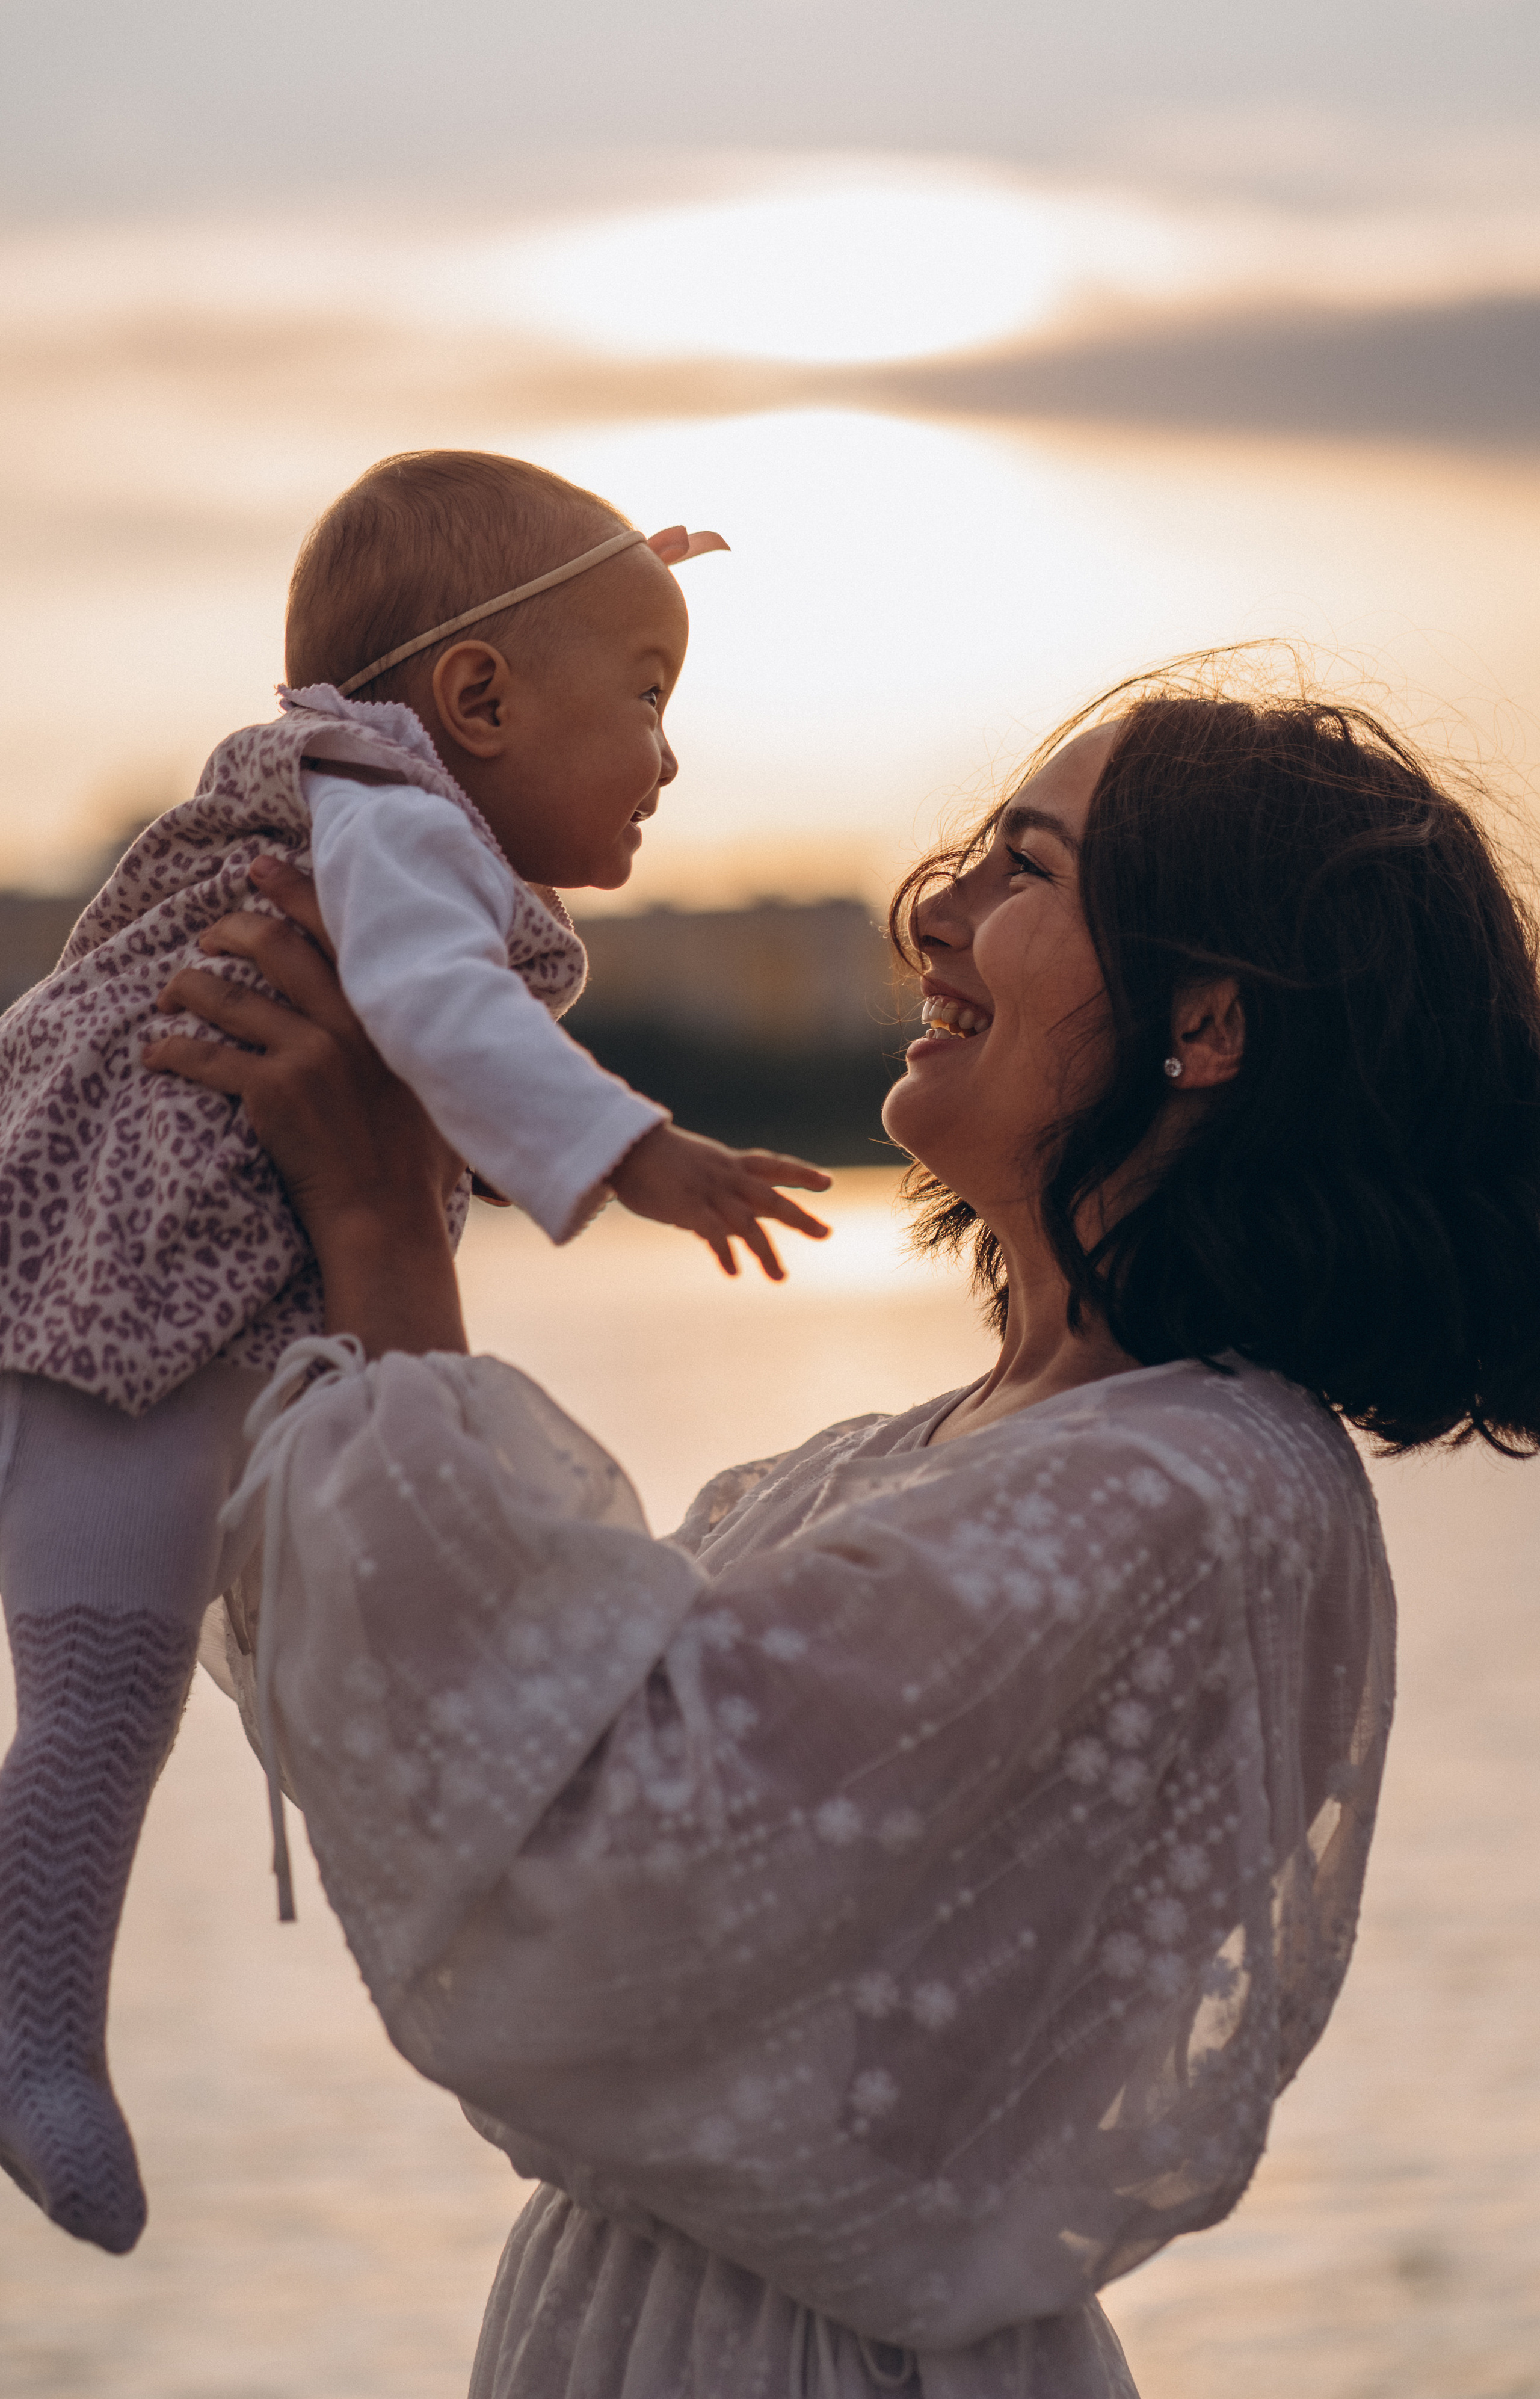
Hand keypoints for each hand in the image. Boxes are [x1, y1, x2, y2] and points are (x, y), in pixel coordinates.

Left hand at [143, 857, 467, 1355]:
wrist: (389, 1217)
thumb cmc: (425, 1161)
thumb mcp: (451, 1081)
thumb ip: (447, 1031)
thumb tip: (480, 995)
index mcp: (389, 1011)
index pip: (337, 928)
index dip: (293, 889)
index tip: (261, 867)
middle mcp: (349, 1022)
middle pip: (275, 945)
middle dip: (231, 927)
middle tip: (209, 931)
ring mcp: (308, 1055)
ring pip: (228, 996)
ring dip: (189, 985)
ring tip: (172, 990)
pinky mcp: (270, 1093)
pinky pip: (204, 1056)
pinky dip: (172, 1050)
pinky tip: (155, 1053)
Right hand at [610, 1122, 830, 1278]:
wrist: (625, 1148)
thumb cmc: (654, 1160)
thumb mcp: (697, 1169)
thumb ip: (719, 1193)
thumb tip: (735, 1226)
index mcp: (728, 1164)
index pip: (773, 1166)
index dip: (801, 1174)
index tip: (827, 1183)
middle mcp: (726, 1177)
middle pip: (773, 1199)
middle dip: (801, 1217)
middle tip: (826, 1233)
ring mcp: (710, 1193)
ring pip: (749, 1224)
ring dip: (766, 1253)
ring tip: (779, 1276)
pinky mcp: (689, 1207)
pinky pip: (715, 1234)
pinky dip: (726, 1254)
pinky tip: (734, 1272)